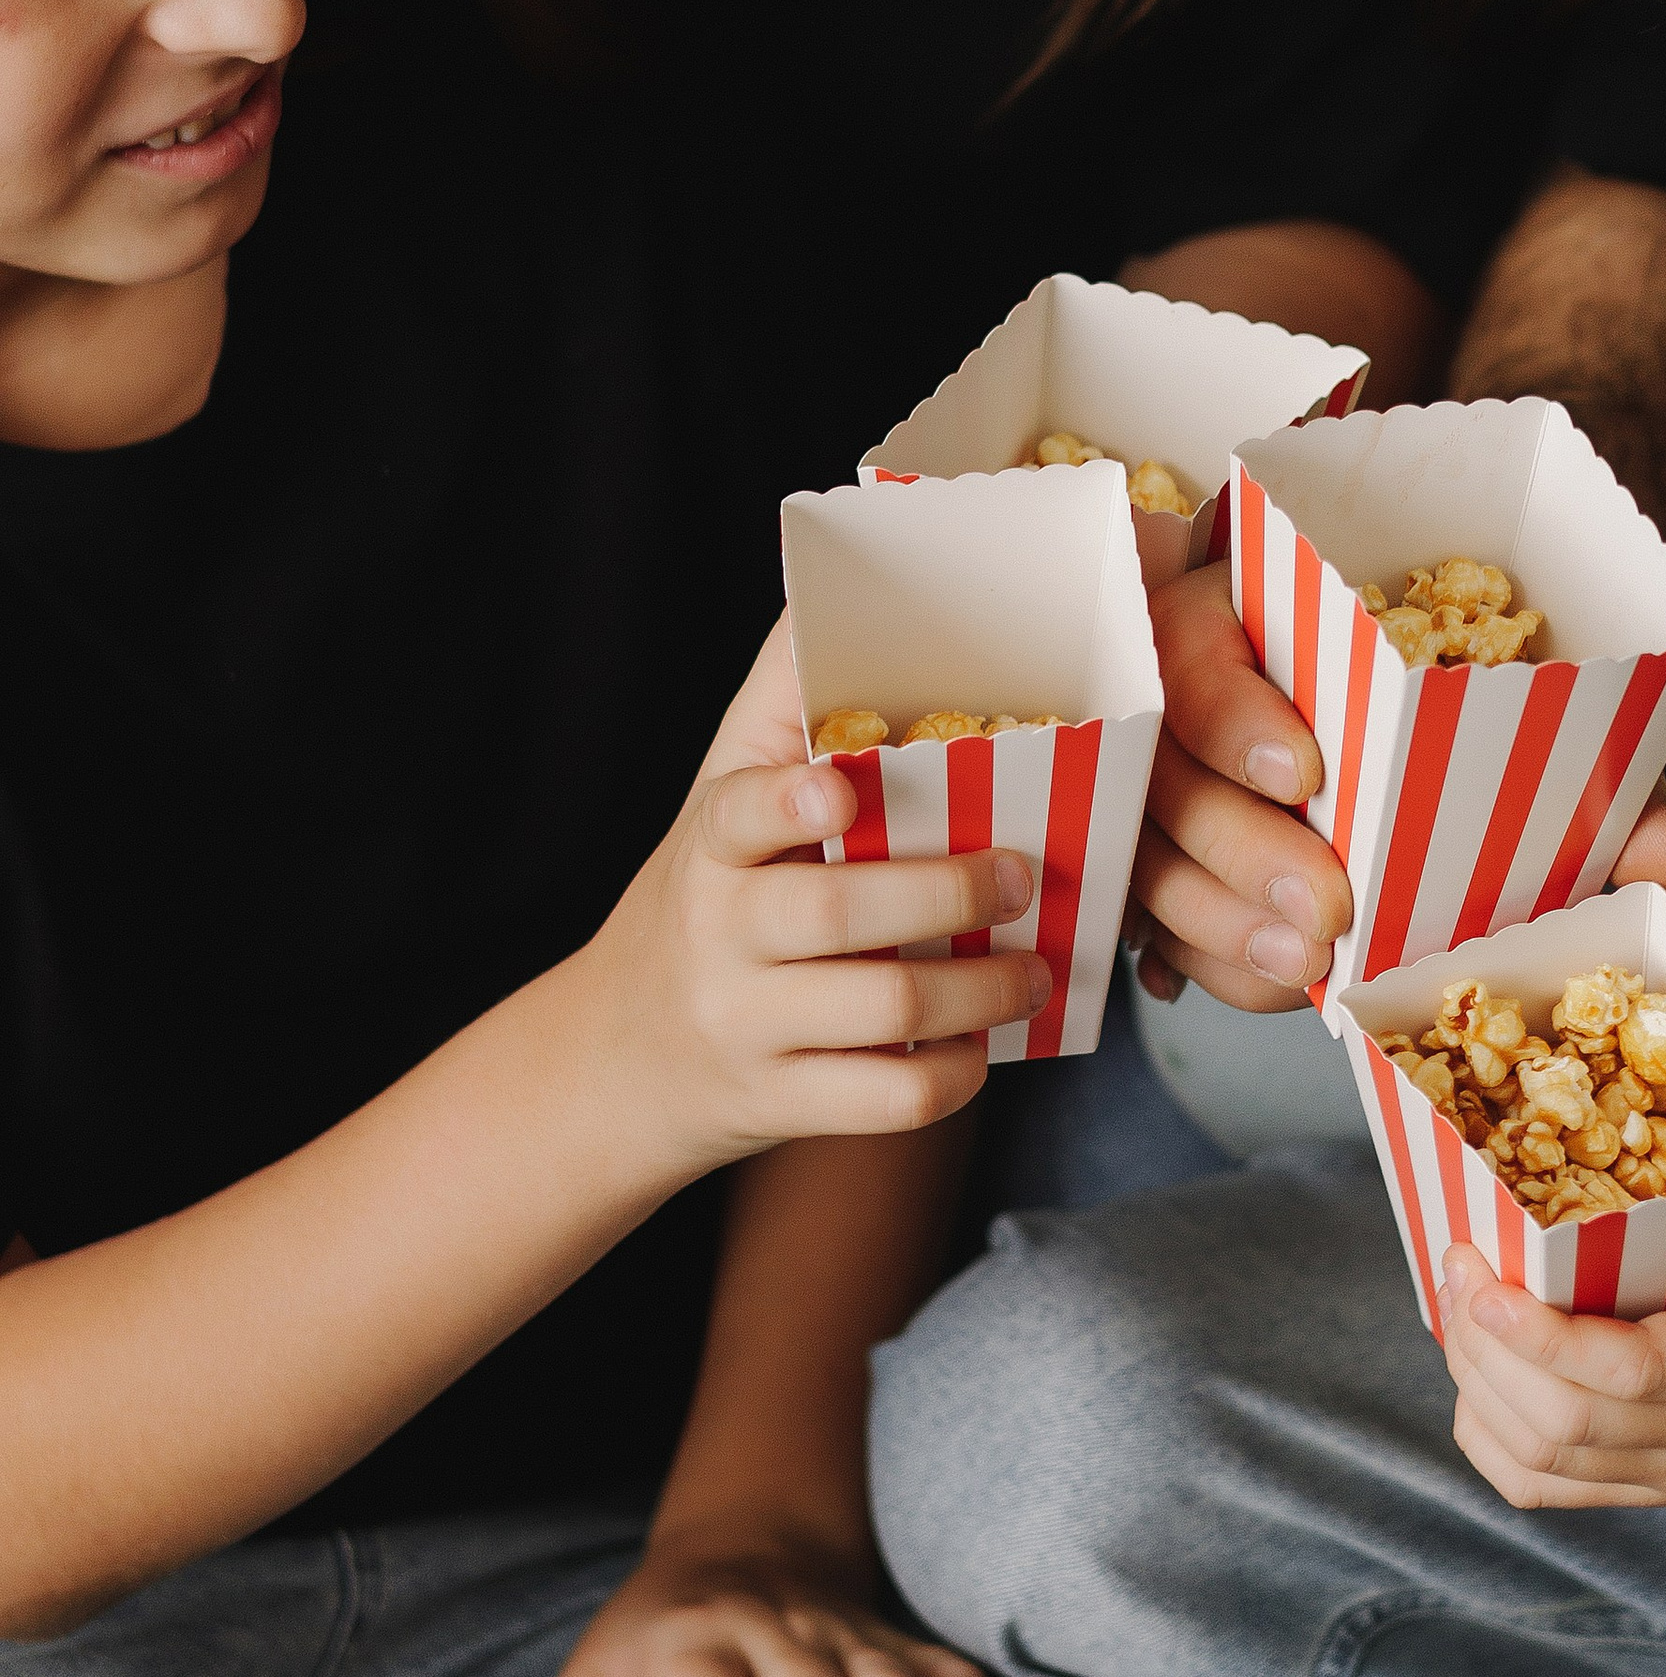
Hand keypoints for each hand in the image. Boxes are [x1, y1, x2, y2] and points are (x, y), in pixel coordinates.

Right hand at [573, 617, 1052, 1171]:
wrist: (618, 1056)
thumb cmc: (711, 894)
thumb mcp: (724, 792)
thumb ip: (786, 697)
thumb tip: (846, 573)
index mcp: (713, 845)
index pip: (738, 812)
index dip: (787, 800)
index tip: (837, 790)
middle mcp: (720, 934)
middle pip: (834, 914)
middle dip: (947, 894)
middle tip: (1022, 874)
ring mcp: (747, 1026)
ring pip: (880, 1013)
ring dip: (981, 989)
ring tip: (1036, 967)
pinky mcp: (779, 1103)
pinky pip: (884, 1100)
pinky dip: (952, 1076)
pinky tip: (983, 1045)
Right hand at [1129, 575, 1665, 1010]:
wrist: (1381, 744)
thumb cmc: (1456, 710)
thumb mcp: (1520, 725)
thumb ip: (1592, 779)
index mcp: (1247, 613)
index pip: (1194, 640)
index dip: (1235, 709)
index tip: (1304, 773)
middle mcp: (1178, 695)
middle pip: (1159, 770)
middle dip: (1238, 850)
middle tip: (1327, 917)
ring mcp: (1150, 785)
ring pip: (1143, 857)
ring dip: (1221, 924)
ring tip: (1305, 972)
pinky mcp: (1152, 860)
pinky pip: (1147, 922)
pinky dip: (1208, 964)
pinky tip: (1272, 989)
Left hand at [1440, 1168, 1665, 1526]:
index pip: (1629, 1370)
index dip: (1537, 1330)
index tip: (1484, 1269)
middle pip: (1564, 1419)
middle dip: (1484, 1345)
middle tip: (1459, 1262)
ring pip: (1546, 1459)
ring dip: (1478, 1385)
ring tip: (1460, 1308)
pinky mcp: (1662, 1494)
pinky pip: (1551, 1492)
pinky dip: (1493, 1440)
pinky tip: (1482, 1380)